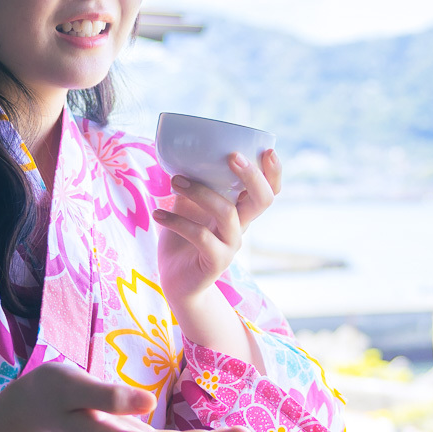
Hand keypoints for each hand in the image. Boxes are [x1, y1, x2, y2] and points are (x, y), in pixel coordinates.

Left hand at [152, 150, 280, 303]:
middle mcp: (241, 227)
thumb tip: (182, 152)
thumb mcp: (189, 205)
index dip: (274, 172)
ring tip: (174, 181)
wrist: (175, 280)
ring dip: (200, 192)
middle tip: (231, 157)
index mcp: (239, 211)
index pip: (269, 191)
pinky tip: (158, 214)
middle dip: (252, 176)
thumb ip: (193, 184)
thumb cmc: (183, 238)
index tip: (268, 151)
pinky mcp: (216, 261)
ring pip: (227, 213)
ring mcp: (231, 245)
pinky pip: (200, 236)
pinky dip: (176, 222)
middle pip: (263, 200)